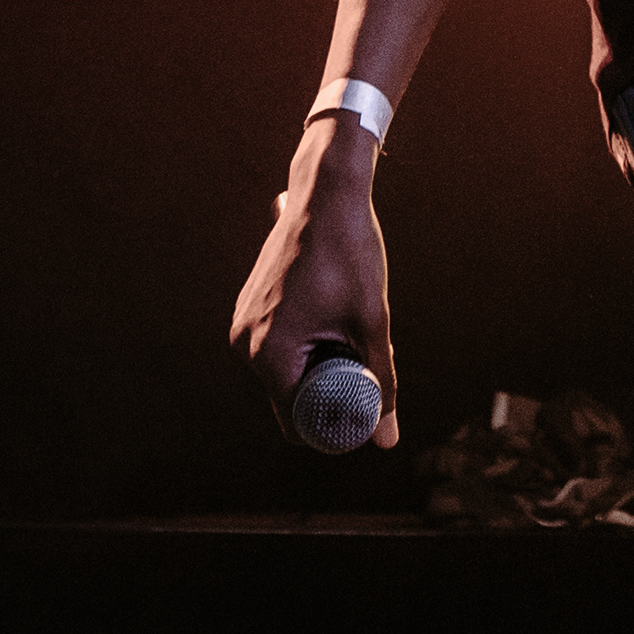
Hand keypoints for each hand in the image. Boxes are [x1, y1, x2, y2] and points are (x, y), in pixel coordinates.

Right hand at [230, 114, 399, 448]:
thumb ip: (380, 382)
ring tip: (354, 333)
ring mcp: (245, 320)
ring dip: (320, 364)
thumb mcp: (372, 323)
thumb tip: (387, 441)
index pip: (296, 422)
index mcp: (267, 354)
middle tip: (368, 368)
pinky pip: (280, 342)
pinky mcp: (253, 303)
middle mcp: (245, 341)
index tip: (364, 413)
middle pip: (291, 396)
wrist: (328, 192)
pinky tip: (336, 317)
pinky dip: (308, 343)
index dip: (332, 427)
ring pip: (287, 369)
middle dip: (329, 392)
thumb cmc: (351, 254)